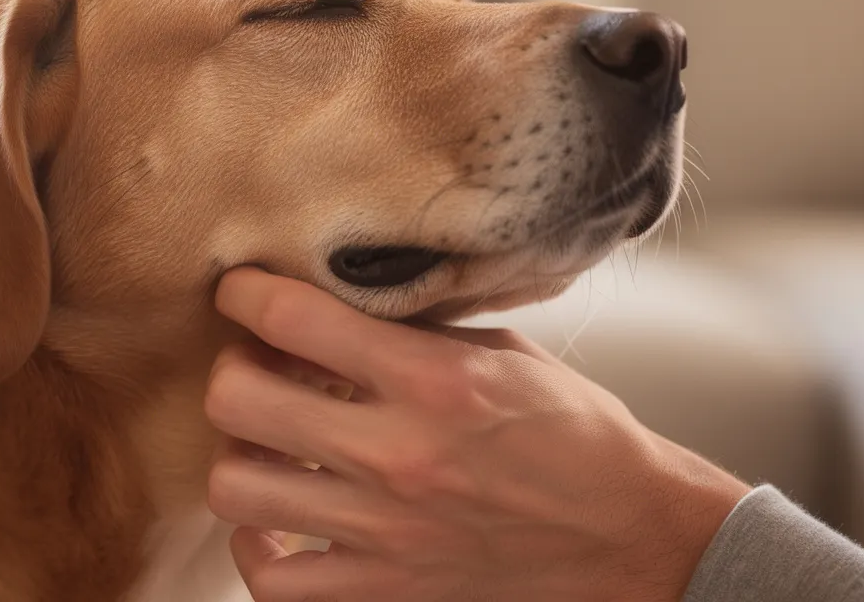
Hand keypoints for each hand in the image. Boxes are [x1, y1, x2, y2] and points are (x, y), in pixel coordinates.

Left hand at [204, 267, 750, 601]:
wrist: (632, 537)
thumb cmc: (575, 434)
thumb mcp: (506, 352)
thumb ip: (417, 330)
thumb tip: (342, 303)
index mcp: (432, 380)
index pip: (293, 318)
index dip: (246, 294)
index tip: (242, 292)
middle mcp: (398, 455)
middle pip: (237, 401)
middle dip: (232, 371)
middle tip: (256, 367)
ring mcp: (385, 532)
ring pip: (234, 488)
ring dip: (239, 455)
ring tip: (267, 442)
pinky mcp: (385, 591)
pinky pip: (270, 580)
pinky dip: (255, 547)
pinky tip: (276, 518)